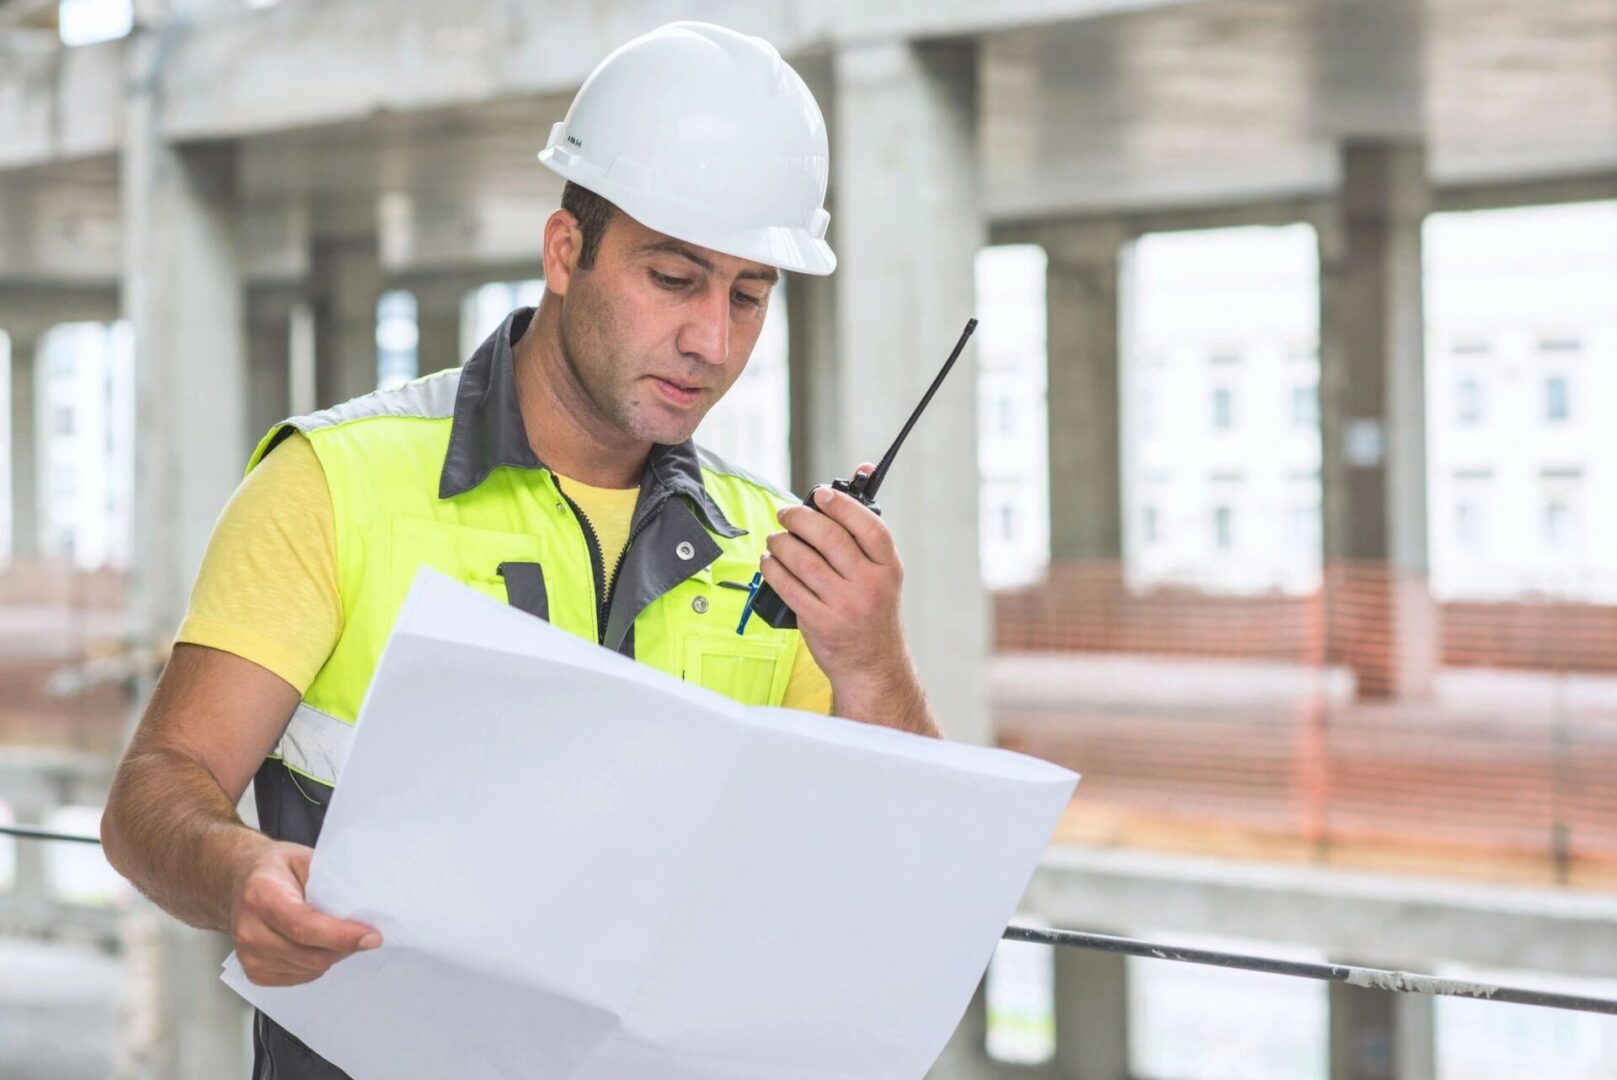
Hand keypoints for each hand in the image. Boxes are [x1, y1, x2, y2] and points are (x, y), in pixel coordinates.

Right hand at [229, 840, 380, 986]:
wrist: (239, 882)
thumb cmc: (274, 870)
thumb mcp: (304, 859)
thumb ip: (330, 881)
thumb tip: (364, 905)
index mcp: (260, 895)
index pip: (304, 926)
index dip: (341, 935)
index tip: (371, 937)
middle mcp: (249, 929)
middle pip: (309, 955)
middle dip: (344, 947)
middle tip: (363, 932)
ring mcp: (248, 955)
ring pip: (309, 970)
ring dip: (332, 956)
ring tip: (334, 933)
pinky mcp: (253, 972)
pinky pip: (299, 978)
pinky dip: (316, 965)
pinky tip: (315, 945)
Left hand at [762, 463, 906, 682]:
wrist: (872, 663)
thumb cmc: (872, 611)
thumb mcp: (881, 572)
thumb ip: (865, 530)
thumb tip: (864, 469)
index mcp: (888, 568)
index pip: (869, 528)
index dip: (843, 506)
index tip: (820, 495)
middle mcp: (869, 585)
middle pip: (831, 539)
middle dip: (801, 519)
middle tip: (786, 514)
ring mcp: (845, 606)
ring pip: (804, 561)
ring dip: (782, 543)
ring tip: (775, 538)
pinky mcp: (819, 622)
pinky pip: (788, 587)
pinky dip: (772, 569)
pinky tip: (769, 562)